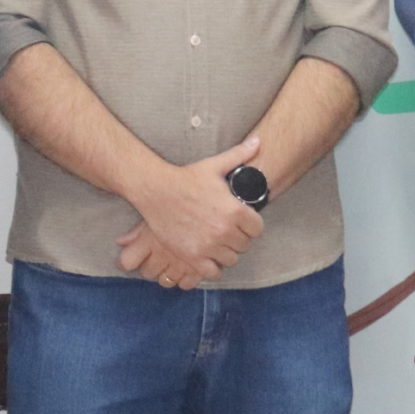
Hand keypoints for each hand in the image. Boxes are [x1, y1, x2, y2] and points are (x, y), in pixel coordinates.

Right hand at [118, 136, 264, 286]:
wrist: (156, 191)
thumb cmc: (186, 178)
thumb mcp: (214, 166)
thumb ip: (239, 155)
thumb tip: (258, 142)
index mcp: (234, 210)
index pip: (257, 229)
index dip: (251, 225)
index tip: (242, 222)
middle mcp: (224, 231)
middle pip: (244, 245)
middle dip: (238, 238)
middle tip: (227, 230)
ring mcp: (208, 246)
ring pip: (230, 259)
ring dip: (225, 252)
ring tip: (217, 242)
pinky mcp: (192, 257)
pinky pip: (212, 272)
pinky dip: (212, 266)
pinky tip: (207, 255)